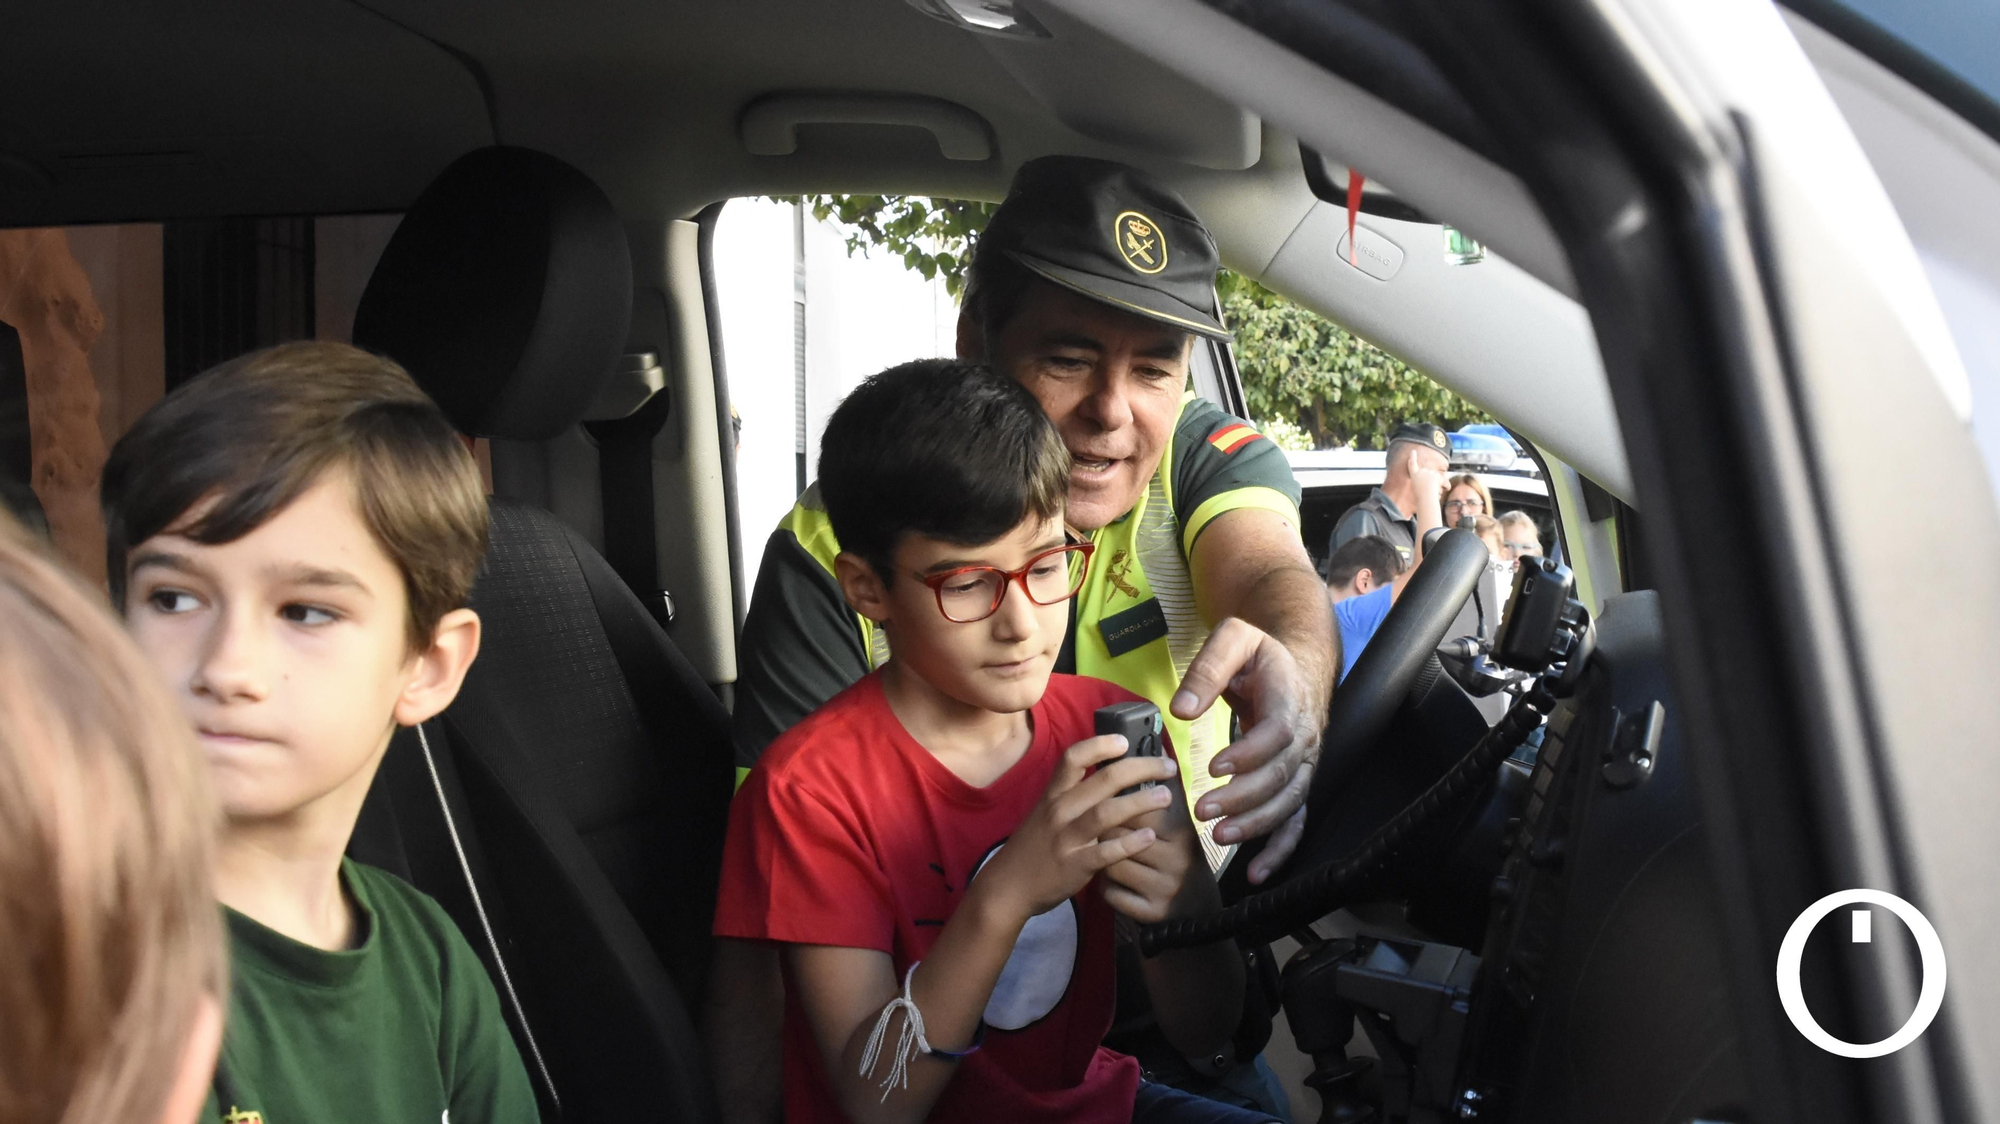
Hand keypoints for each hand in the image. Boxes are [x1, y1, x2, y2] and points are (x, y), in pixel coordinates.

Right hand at [979, 735, 1178, 920]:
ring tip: (1166, 797)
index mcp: (1053, 794)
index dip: (1100, 745)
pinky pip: (1107, 852)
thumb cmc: (1034, 845)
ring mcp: (1067, 838)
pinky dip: (1131, 843)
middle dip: (1141, 768)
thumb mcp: (1046, 812)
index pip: (1073, 758)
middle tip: (1168, 766)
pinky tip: (1151, 837)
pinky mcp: (1076, 865)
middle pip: (1104, 780)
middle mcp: (1060, 810)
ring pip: (1108, 813)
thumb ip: (1073, 795)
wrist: (1009, 886)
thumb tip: (1111, 775)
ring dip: (1141, 803)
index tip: (1126, 741)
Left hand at [1101, 773, 1211, 923]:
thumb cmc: (1178, 859)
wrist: (1195, 912)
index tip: (1114, 806)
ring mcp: (1163, 889)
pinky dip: (1105, 887)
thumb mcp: (1178, 828)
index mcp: (1182, 833)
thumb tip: (1147, 752)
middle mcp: (1176, 860)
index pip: (1138, 808)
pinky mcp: (1149, 913)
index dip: (1119, 805)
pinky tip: (1113, 882)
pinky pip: (1110, 893)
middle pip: (1118, 834)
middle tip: (1104, 832)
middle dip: (1105, 831)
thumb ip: (1162, 796)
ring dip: (1101, 859)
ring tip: (1107, 856)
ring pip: (1110, 864)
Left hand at [1171, 618, 1320, 882]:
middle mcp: (1304, 737)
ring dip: (1256, 825)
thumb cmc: (1258, 655)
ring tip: (1220, 836)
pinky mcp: (1297, 782)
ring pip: (1288, 803)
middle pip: (1281, 776)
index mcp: (1288, 701)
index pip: (1277, 734)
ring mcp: (1304, 764)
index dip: (1248, 754)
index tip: (1213, 767)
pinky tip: (1257, 872)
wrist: (1294, 664)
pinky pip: (1295, 821)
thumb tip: (1182, 708)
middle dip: (1242, 798)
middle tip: (1203, 810)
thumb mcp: (1232, 640)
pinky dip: (1279, 849)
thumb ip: (1207, 670)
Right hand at [1409, 454, 1447, 513]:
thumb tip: (1435, 476)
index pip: (1412, 464)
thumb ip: (1423, 479)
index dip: (1413, 457)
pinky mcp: (1436, 474)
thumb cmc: (1421, 496)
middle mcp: (1420, 471)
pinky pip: (1442, 479)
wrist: (1426, 498)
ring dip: (1436, 482)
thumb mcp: (1418, 487)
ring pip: (1436, 476)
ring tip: (1431, 490)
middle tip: (1428, 488)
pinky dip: (1443, 484)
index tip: (1413, 451)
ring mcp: (1428, 472)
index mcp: (1414, 475)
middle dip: (1431, 478)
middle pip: (1428, 472)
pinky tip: (1439, 488)